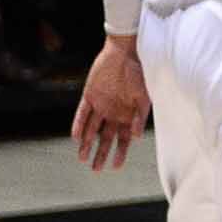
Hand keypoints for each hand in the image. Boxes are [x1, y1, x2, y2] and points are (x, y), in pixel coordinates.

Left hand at [70, 37, 149, 170]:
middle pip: (106, 138)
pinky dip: (79, 125)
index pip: (123, 140)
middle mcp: (114, 113)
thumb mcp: (145, 97)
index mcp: (129, 116)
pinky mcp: (89, 96)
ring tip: (82, 158)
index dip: (119, 153)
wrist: (126, 53)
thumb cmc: (141, 74)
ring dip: (87, 143)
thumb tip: (136, 137)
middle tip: (95, 169)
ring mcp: (101, 105)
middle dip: (101, 153)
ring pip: (92, 129)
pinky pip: (82, 114)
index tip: (114, 167)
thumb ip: (140, 117)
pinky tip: (77, 137)